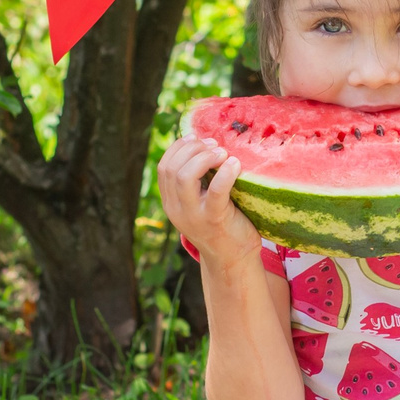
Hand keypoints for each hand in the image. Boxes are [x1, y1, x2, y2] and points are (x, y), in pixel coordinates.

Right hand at [157, 136, 263, 271]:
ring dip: (204, 158)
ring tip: (222, 153)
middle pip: (171, 168)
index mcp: (171, 202)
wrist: (233, 261)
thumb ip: (197, 182)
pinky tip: (235, 164)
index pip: (164, 167)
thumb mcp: (201, 203)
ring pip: (184, 176)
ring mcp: (193, 216)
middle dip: (192, 149)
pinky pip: (216, 190)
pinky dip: (225, 172)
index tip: (198, 139)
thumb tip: (205, 145)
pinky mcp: (214, 220)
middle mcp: (177, 209)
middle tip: (214, 146)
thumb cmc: (222, 225)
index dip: (179, 147)